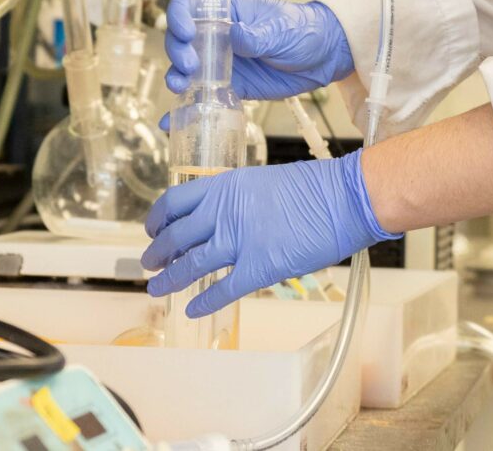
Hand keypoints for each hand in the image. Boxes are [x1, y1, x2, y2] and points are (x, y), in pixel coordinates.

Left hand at [141, 154, 395, 317]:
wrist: (343, 198)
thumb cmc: (314, 187)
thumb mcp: (263, 181)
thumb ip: (237, 199)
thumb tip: (224, 216)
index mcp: (225, 186)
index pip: (175, 202)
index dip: (157, 218)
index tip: (151, 229)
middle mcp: (224, 212)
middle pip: (176, 236)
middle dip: (158, 252)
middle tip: (149, 263)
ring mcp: (239, 241)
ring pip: (191, 264)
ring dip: (170, 278)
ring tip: (157, 288)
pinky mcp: (258, 269)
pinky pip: (221, 289)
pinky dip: (203, 302)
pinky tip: (191, 310)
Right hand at [164, 0, 353, 99]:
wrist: (323, 57)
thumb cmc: (302, 30)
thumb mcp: (281, 29)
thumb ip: (257, 35)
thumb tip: (235, 35)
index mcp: (228, 10)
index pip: (190, 4)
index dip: (179, 15)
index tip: (186, 32)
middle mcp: (218, 34)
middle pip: (181, 38)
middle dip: (177, 51)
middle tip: (190, 65)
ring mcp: (220, 61)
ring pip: (186, 68)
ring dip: (176, 76)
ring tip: (180, 87)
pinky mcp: (229, 86)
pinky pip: (203, 95)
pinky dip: (187, 106)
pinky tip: (174, 119)